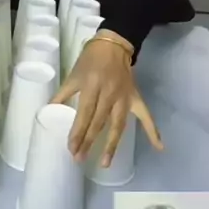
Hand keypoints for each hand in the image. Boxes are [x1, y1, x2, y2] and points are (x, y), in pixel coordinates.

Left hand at [51, 31, 162, 166]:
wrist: (113, 45)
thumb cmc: (90, 60)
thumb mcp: (74, 74)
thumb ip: (63, 93)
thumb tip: (48, 110)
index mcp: (92, 85)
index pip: (85, 113)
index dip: (78, 131)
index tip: (71, 148)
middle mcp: (109, 93)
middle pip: (99, 122)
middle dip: (89, 141)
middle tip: (80, 159)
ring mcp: (124, 97)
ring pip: (118, 125)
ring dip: (112, 145)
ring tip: (105, 163)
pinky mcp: (135, 98)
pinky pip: (146, 116)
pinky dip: (153, 131)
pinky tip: (159, 146)